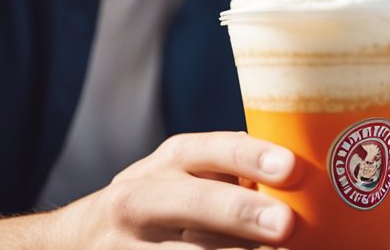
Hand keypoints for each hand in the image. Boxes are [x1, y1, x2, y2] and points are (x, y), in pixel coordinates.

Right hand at [51, 131, 296, 248]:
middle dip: (244, 212)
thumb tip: (310, 185)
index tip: (290, 167)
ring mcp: (128, 245)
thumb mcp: (187, 175)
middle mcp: (143, 197)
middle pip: (198, 202)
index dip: (252, 156)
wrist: (78, 242)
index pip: (213, 150)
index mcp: (171, 161)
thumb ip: (234, 175)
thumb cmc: (165, 201)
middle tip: (287, 225)